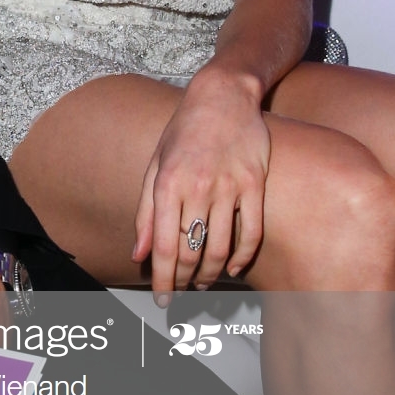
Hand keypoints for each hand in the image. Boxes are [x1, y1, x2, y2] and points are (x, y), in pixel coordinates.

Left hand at [132, 66, 270, 301]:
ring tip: (201, 282)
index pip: (164, 245)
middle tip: (181, 292)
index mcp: (168, 183)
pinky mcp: (255, 184)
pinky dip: (243, 257)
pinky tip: (233, 269)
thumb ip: (146, 213)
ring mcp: (230, 186)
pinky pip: (252, 231)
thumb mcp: (155, 166)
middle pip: (192, 250)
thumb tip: (139, 255)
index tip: (162, 298)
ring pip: (221, 247)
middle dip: (184, 280)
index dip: (163, 278)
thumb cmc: (183, 132)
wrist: (223, 96)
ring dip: (210, 273)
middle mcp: (198, 187)